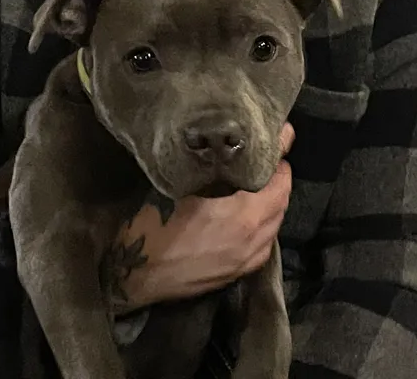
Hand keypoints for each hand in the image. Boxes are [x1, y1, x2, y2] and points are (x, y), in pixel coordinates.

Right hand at [106, 123, 294, 313]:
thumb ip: (209, 167)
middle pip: (282, 204)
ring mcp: (245, 261)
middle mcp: (253, 241)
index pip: (279, 183)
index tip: (278, 141)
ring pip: (274, 227)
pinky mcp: (235, 274)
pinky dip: (264, 228)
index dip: (280, 159)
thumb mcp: (181, 186)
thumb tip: (221, 145)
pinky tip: (249, 218)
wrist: (134, 274)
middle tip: (267, 160)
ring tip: (259, 185)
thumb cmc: (153, 224)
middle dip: (278, 181)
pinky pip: (262, 246)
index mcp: (244, 216)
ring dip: (273, 205)